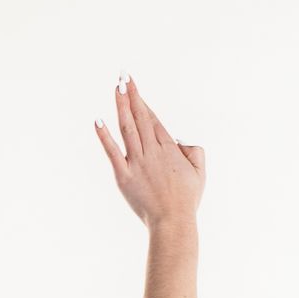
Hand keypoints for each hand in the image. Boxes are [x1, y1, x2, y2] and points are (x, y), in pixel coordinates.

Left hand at [94, 75, 204, 227]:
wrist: (173, 222)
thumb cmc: (187, 200)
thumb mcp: (199, 172)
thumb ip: (194, 151)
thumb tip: (181, 141)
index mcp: (169, 149)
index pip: (152, 119)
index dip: (143, 101)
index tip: (135, 86)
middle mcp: (152, 151)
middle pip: (140, 117)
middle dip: (132, 94)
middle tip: (124, 76)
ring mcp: (137, 163)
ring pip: (127, 128)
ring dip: (121, 106)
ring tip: (117, 88)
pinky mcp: (124, 177)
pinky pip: (112, 152)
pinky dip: (104, 136)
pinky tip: (98, 121)